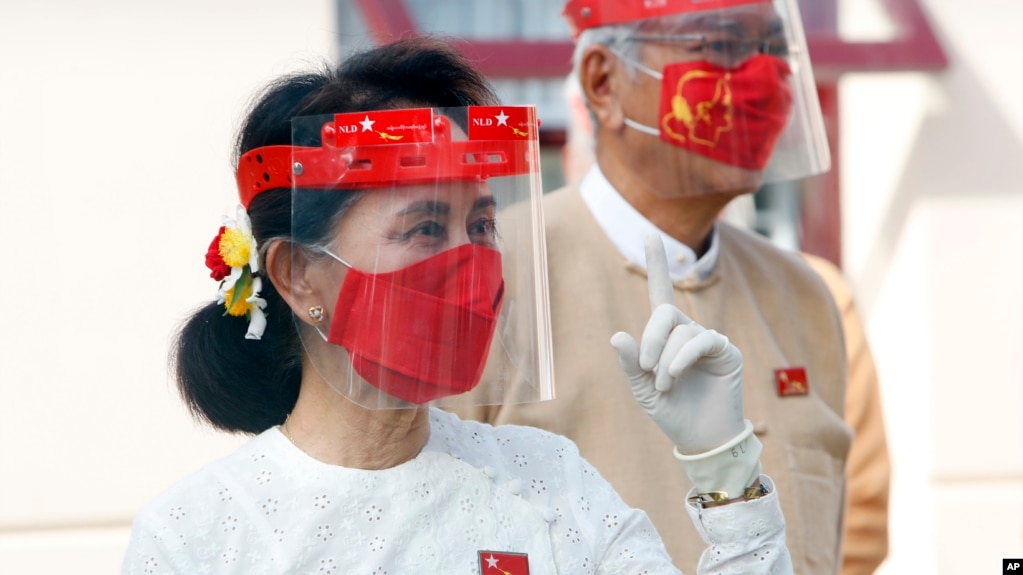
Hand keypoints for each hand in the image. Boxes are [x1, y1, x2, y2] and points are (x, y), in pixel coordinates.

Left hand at [610, 233, 745, 454]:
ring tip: (665, 385)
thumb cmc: (671, 411)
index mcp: (664, 336)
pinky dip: (683, 357)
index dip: (657, 264)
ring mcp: (708, 340)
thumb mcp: (641, 388)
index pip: (659, 293)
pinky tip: (676, 376)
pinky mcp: (726, 351)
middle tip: (646, 370)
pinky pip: (701, 340)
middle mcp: (686, 331)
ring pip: (681, 330)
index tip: (649, 235)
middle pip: (664, 312)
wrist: (700, 438)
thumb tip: (618, 335)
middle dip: (651, 339)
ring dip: (666, 360)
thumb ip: (631, 362)